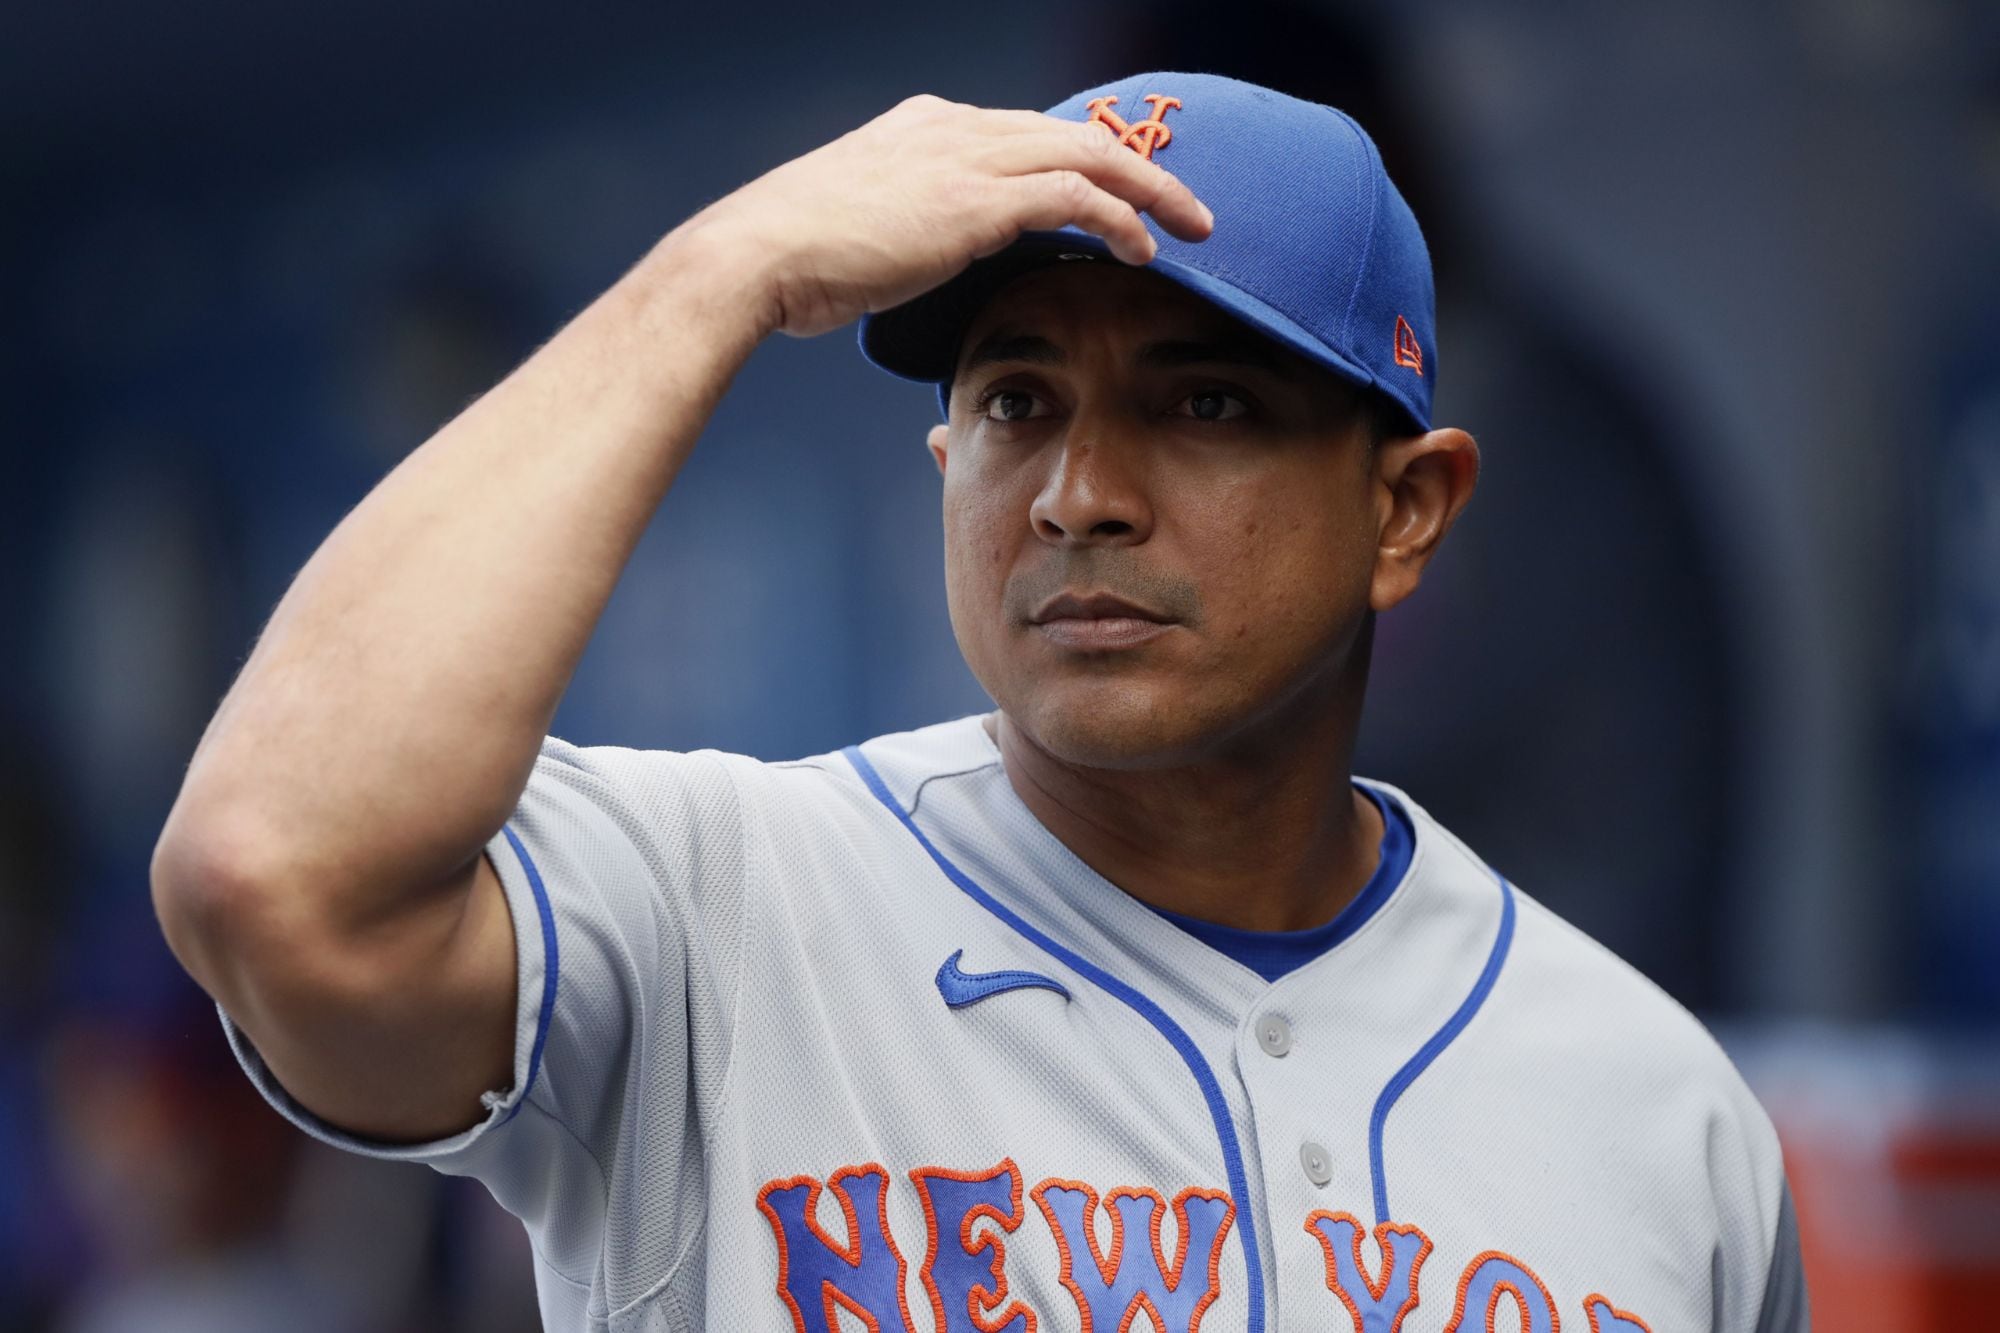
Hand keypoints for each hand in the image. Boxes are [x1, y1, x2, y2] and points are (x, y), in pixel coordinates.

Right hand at [681, 93, 1214, 338]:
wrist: (757, 255)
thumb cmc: (792, 258)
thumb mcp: (855, 227)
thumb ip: (903, 227)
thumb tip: (918, 257)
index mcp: (925, 127)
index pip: (1026, 134)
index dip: (1082, 162)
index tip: (1120, 193)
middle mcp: (953, 127)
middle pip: (1072, 133)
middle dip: (1138, 168)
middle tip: (1186, 205)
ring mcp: (967, 156)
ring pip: (1090, 154)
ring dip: (1150, 191)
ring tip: (1191, 226)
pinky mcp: (978, 197)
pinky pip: (1077, 195)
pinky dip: (1120, 219)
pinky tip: (1144, 248)